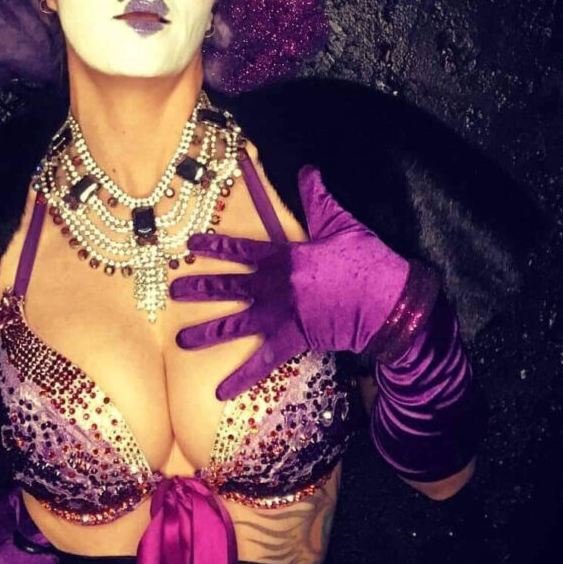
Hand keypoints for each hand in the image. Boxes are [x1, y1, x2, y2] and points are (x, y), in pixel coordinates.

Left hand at [170, 165, 411, 399]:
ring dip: (206, 333)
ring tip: (180, 340)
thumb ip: (318, 199)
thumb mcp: (341, 224)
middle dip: (197, 288)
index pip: (239, 250)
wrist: (390, 302)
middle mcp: (274, 286)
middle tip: (172, 290)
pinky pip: (262, 364)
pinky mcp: (293, 340)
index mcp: (283, 256)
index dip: (213, 247)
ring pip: (234, 325)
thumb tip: (308, 170)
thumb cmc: (368, 261)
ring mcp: (280, 315)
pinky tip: (219, 392)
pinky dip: (241, 379)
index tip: (190, 246)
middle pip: (227, 287)